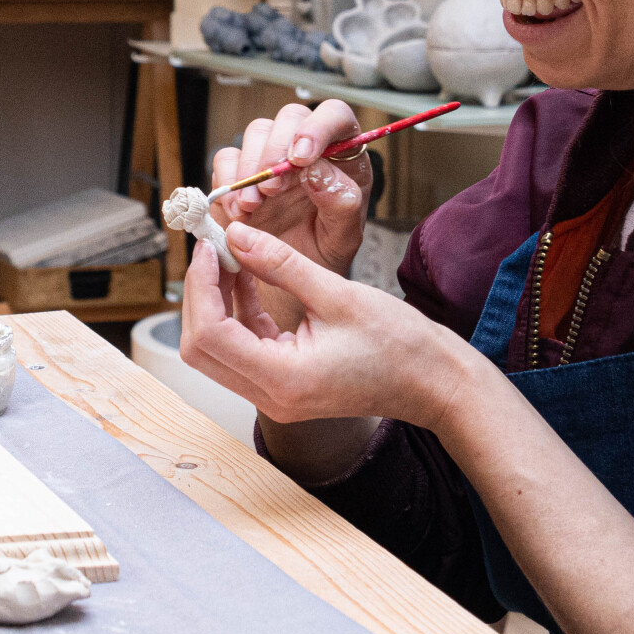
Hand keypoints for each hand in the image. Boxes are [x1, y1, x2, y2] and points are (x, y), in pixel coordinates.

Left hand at [179, 222, 476, 434]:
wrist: (434, 383)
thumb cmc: (400, 345)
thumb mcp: (337, 294)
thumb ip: (280, 265)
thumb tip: (235, 236)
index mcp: (283, 380)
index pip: (210, 334)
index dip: (201, 286)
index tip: (209, 247)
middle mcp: (271, 396)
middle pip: (201, 347)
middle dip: (200, 293)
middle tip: (213, 248)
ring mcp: (275, 395)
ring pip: (216, 348)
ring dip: (216, 300)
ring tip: (230, 254)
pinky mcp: (283, 384)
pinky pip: (241, 347)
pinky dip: (237, 311)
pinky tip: (249, 275)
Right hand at [211, 100, 370, 275]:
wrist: (290, 281)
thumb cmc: (324, 253)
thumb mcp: (344, 237)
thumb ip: (341, 204)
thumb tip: (318, 172)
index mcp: (341, 156)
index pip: (335, 116)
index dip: (317, 127)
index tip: (301, 157)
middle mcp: (305, 149)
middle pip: (291, 116)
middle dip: (277, 148)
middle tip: (273, 188)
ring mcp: (270, 158)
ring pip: (257, 132)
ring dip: (251, 168)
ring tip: (254, 207)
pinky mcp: (240, 173)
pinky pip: (226, 158)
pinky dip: (228, 182)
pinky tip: (239, 212)